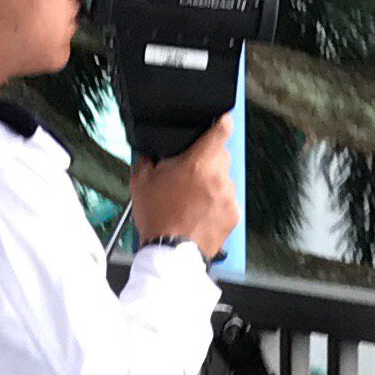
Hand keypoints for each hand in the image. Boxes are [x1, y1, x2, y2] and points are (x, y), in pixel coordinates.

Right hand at [130, 115, 236, 260]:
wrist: (170, 254)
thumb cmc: (157, 218)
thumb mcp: (141, 182)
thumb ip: (148, 158)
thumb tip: (151, 151)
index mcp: (198, 162)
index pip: (221, 131)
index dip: (222, 122)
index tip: (223, 120)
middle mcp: (219, 177)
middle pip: (221, 156)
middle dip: (208, 161)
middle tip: (190, 176)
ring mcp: (229, 197)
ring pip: (225, 180)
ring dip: (213, 184)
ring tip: (193, 201)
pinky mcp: (234, 215)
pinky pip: (228, 201)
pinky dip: (218, 204)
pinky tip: (201, 213)